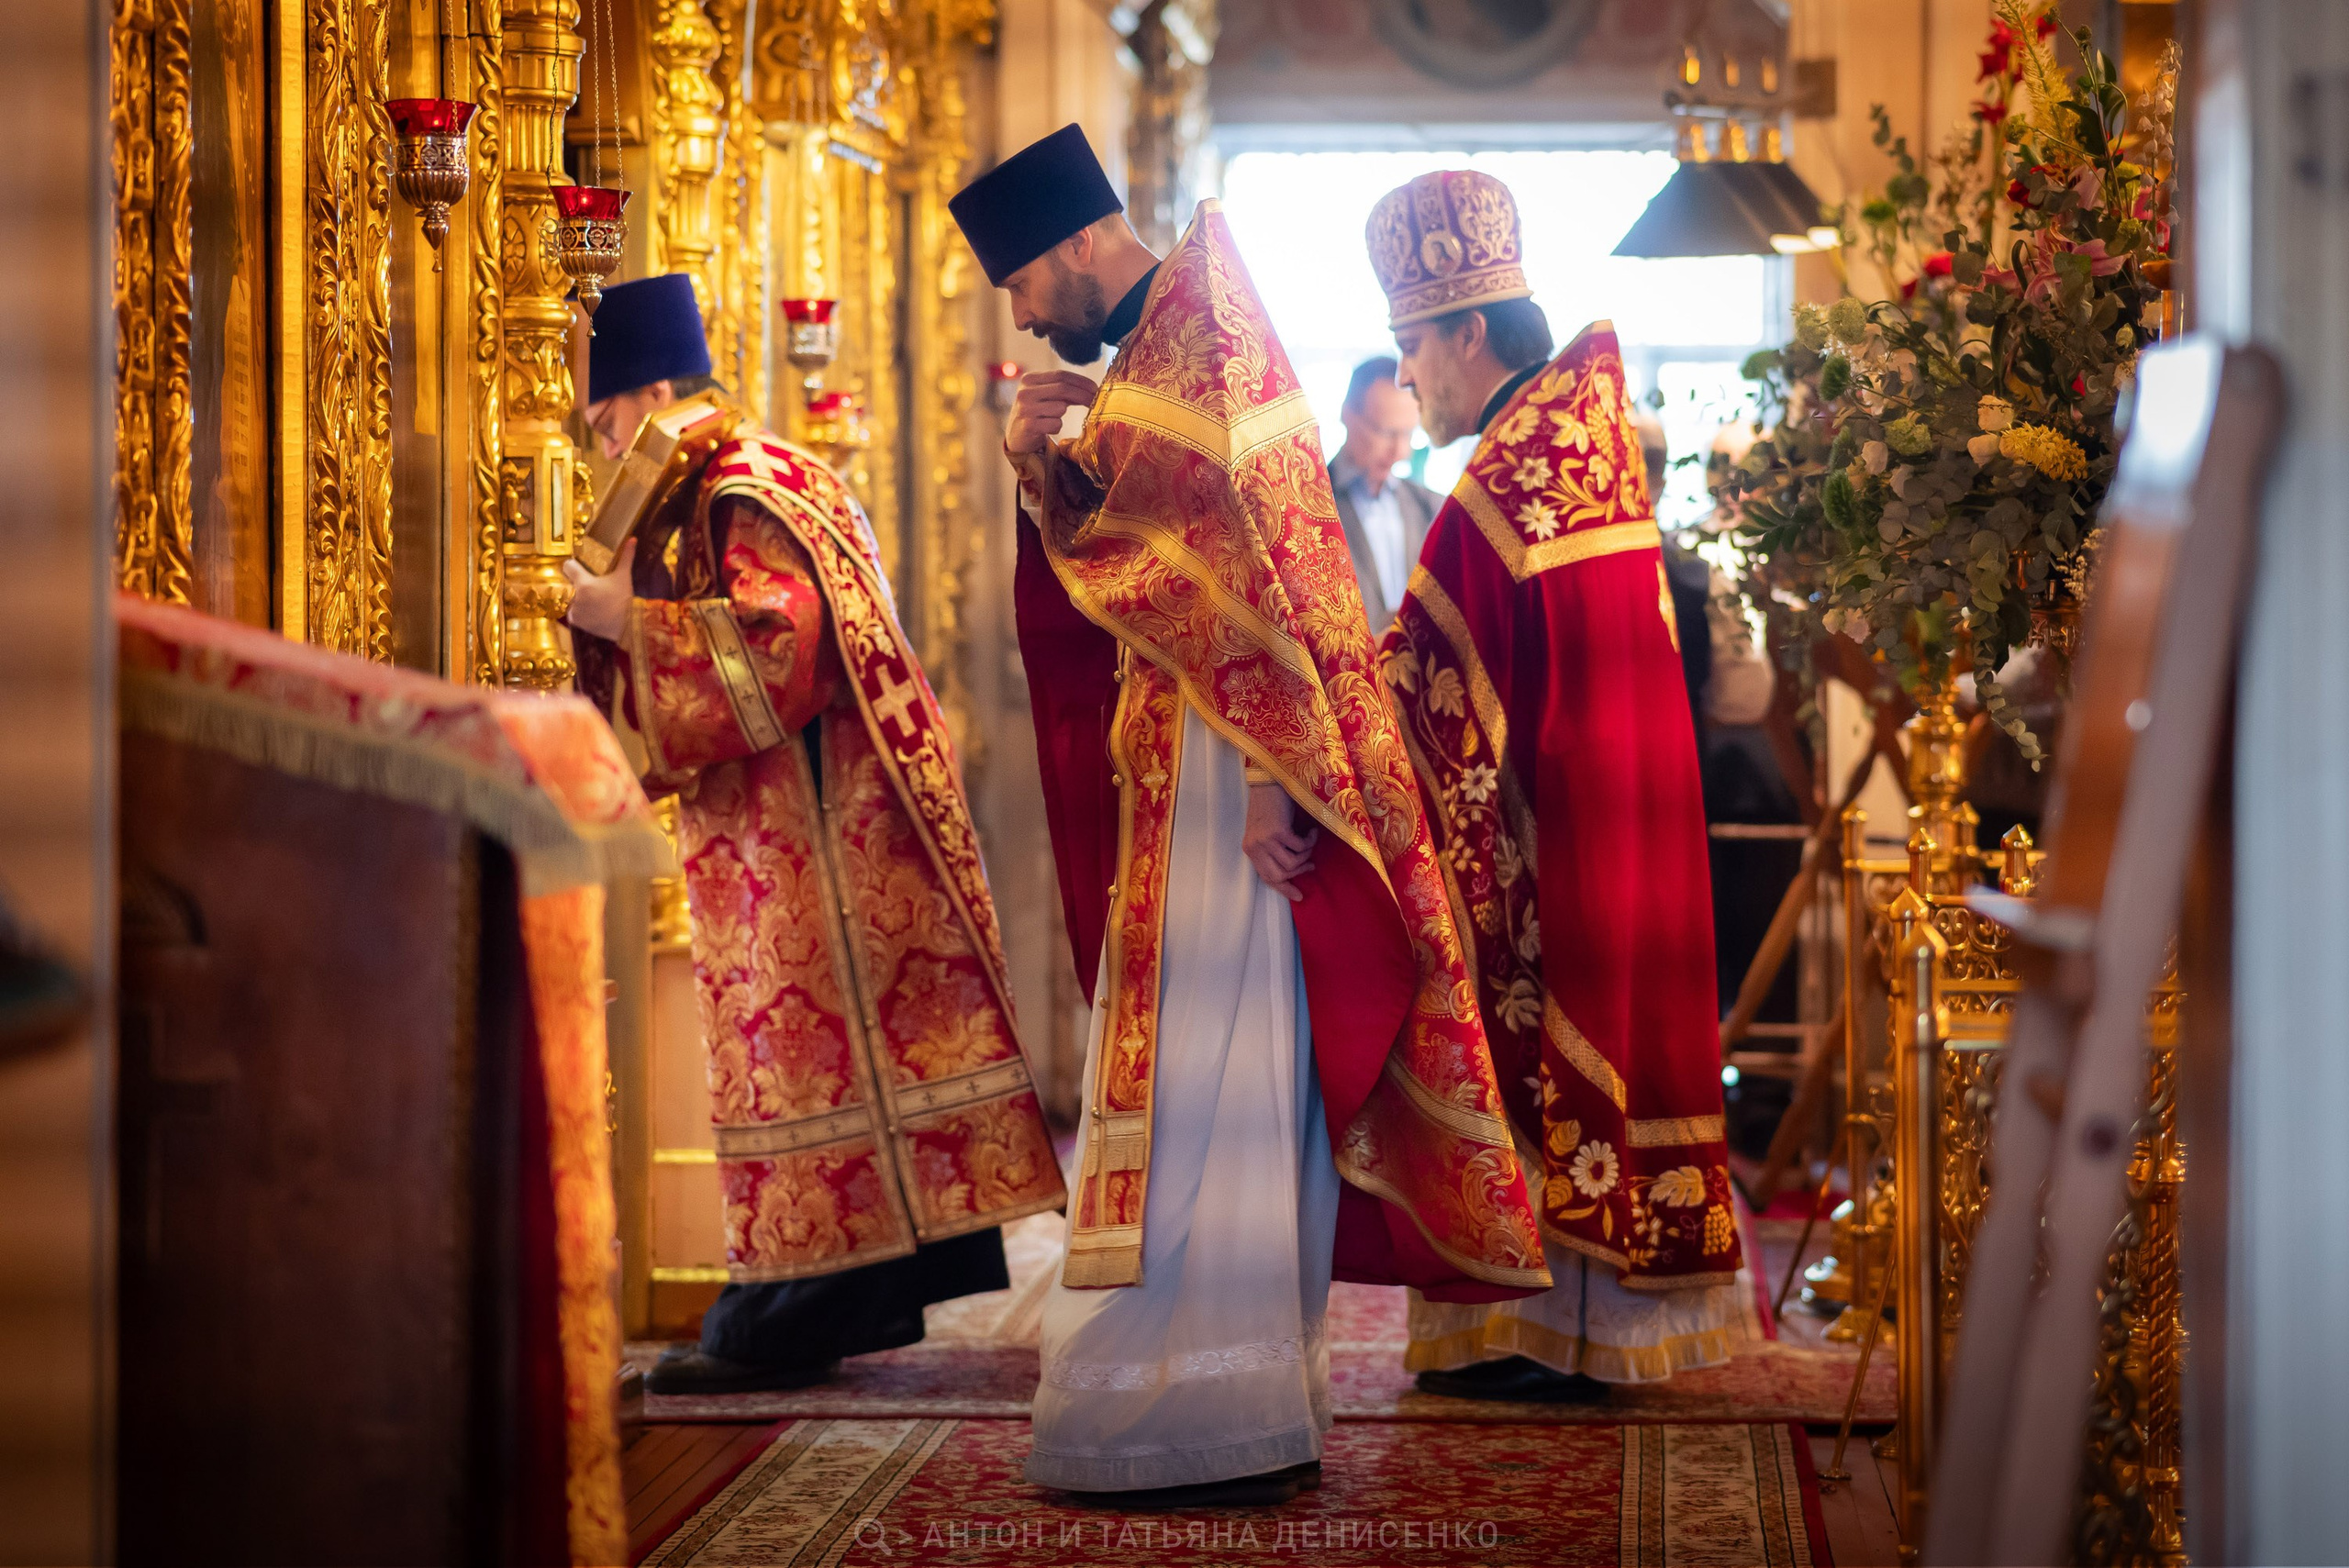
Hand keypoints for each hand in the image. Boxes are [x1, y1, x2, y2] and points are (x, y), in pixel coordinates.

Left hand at [561, 537, 636, 639]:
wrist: (628, 625)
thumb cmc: (625, 599)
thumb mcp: (625, 577)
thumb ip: (626, 557)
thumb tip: (633, 539)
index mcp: (584, 583)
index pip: (568, 566)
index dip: (574, 566)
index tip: (580, 569)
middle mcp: (576, 596)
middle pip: (571, 584)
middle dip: (579, 584)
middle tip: (594, 588)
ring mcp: (575, 610)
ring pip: (572, 598)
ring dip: (580, 599)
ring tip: (595, 601)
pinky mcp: (577, 621)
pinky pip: (574, 613)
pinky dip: (581, 612)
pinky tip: (593, 612)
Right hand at [1006, 371, 1099, 454]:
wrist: (1016, 437)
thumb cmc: (1036, 414)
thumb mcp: (1046, 396)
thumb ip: (1064, 390)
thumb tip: (1092, 389)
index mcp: (1029, 379)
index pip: (1061, 375)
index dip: (1081, 381)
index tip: (1096, 389)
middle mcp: (1025, 391)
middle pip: (1062, 388)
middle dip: (1083, 395)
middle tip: (1096, 402)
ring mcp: (1025, 409)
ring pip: (1060, 408)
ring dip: (1063, 415)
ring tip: (1052, 418)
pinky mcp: (1028, 426)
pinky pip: (1055, 424)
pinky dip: (1057, 427)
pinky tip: (1046, 428)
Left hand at [1242, 780, 1317, 902]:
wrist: (1270, 782)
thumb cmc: (1271, 805)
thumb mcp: (1267, 831)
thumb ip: (1274, 850)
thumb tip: (1296, 869)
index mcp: (1250, 850)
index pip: (1266, 877)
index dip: (1283, 888)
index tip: (1298, 895)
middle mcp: (1255, 847)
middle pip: (1279, 875)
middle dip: (1298, 873)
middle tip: (1310, 865)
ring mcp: (1265, 840)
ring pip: (1291, 864)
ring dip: (1306, 856)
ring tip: (1310, 843)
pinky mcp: (1278, 831)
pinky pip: (1300, 848)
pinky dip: (1310, 842)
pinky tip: (1311, 831)